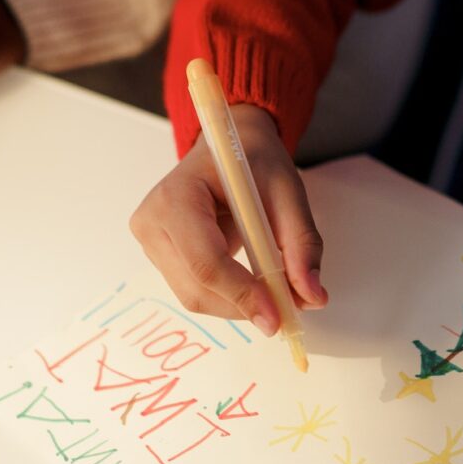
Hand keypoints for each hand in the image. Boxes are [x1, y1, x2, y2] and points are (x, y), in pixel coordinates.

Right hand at [129, 105, 327, 334]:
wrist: (229, 146)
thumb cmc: (254, 161)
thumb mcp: (287, 192)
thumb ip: (302, 245)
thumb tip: (312, 297)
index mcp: (177, 196)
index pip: (205, 260)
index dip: (242, 293)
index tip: (277, 317)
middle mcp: (152, 222)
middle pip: (197, 287)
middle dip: (243, 305)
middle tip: (285, 312)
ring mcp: (150, 241)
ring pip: (194, 297)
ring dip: (237, 304)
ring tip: (271, 291)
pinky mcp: (158, 256)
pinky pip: (193, 291)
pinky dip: (227, 296)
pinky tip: (249, 281)